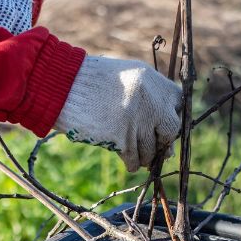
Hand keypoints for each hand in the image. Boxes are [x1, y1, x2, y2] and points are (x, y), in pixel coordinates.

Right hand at [54, 56, 182, 172]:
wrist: (62, 85)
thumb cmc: (91, 82)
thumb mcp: (127, 77)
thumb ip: (149, 95)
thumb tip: (169, 127)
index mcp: (153, 81)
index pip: (178, 104)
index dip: (172, 117)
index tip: (164, 127)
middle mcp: (150, 100)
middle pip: (171, 130)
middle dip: (164, 142)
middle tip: (158, 150)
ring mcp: (137, 120)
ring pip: (152, 149)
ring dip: (146, 157)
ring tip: (137, 156)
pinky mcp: (122, 137)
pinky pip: (135, 159)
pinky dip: (133, 163)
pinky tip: (129, 161)